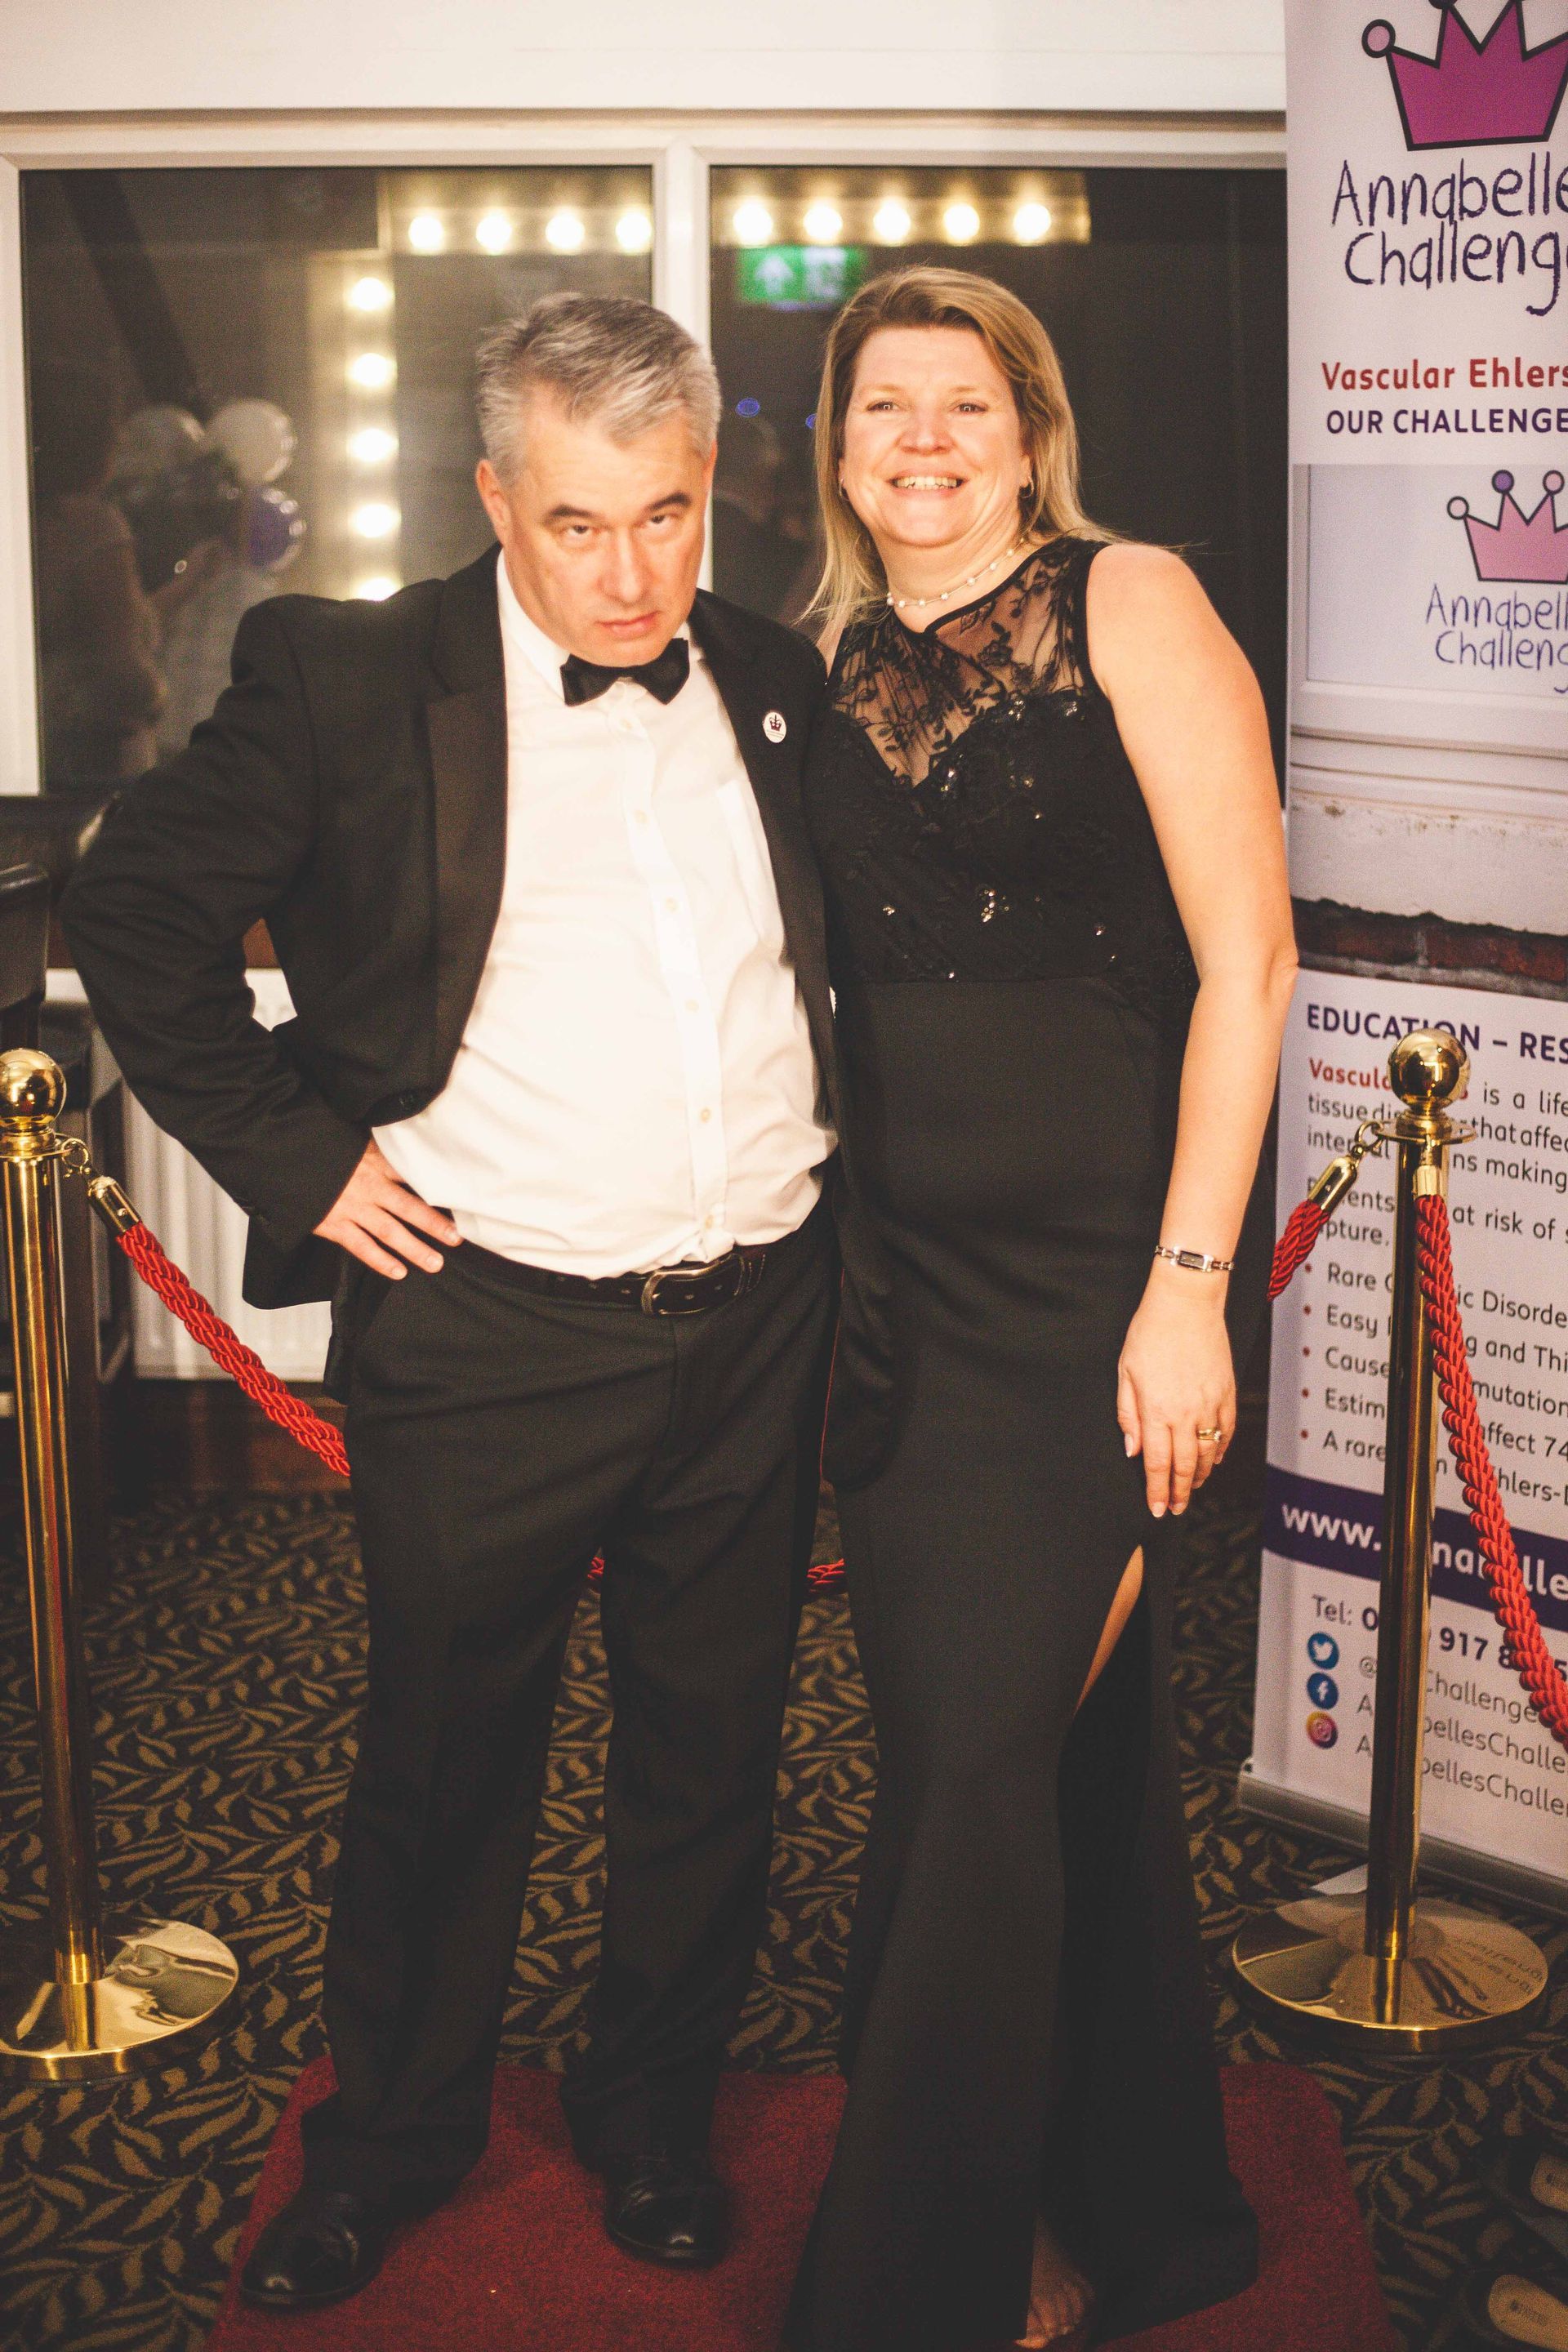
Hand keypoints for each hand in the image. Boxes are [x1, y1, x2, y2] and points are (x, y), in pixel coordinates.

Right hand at [313, 1140, 460, 1277]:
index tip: (457, 1199)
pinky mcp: (335, 1225)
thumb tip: (404, 1144)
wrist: (285, 1160)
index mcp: (375, 1163)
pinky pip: (361, 1246)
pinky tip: (398, 1271)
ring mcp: (352, 1208)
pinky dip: (380, 1260)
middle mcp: (368, 1188)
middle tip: (456, 1238)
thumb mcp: (353, 1141)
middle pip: (408, 1207)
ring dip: (414, 1249)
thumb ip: (378, 1149)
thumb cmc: (322, 1150)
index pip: (411, 1176)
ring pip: (389, 1232)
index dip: (435, 1188)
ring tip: (435, 1263)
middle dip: (433, 1224)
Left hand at [1116, 1265, 1235, 1518]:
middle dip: (1180, 1492)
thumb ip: (1128, 1413)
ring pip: (1209, 1453)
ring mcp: (1210, 1404)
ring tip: (1193, 1488)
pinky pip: (1227, 1432)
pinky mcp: (1227, 1392)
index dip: (1158, 1490)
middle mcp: (1185, 1413)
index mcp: (1156, 1410)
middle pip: (1185, 1465)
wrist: (1187, 1303)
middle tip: (1176, 1509)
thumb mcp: (1125, 1372)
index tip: (1158, 1508)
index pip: (1157, 1463)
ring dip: (1201, 1475)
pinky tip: (1215, 1459)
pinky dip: (1221, 1450)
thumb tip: (1132, 1448)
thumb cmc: (1150, 1332)